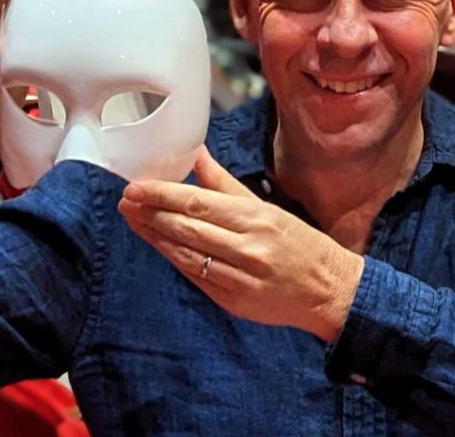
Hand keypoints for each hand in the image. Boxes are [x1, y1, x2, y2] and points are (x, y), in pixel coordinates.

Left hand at [118, 148, 365, 341]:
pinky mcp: (233, 300)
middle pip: (186, 228)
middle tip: (126, 200)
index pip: (198, 203)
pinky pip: (195, 276)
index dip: (162, 195)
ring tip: (133, 220)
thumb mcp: (268, 208)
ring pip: (185, 254)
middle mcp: (247, 248)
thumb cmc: (299, 244)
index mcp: (256, 219)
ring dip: (154, 236)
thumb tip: (195, 155)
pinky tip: (158, 244)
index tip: (136, 187)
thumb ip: (226, 184)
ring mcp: (238, 277)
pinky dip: (173, 258)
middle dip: (151, 213)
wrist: (328, 290)